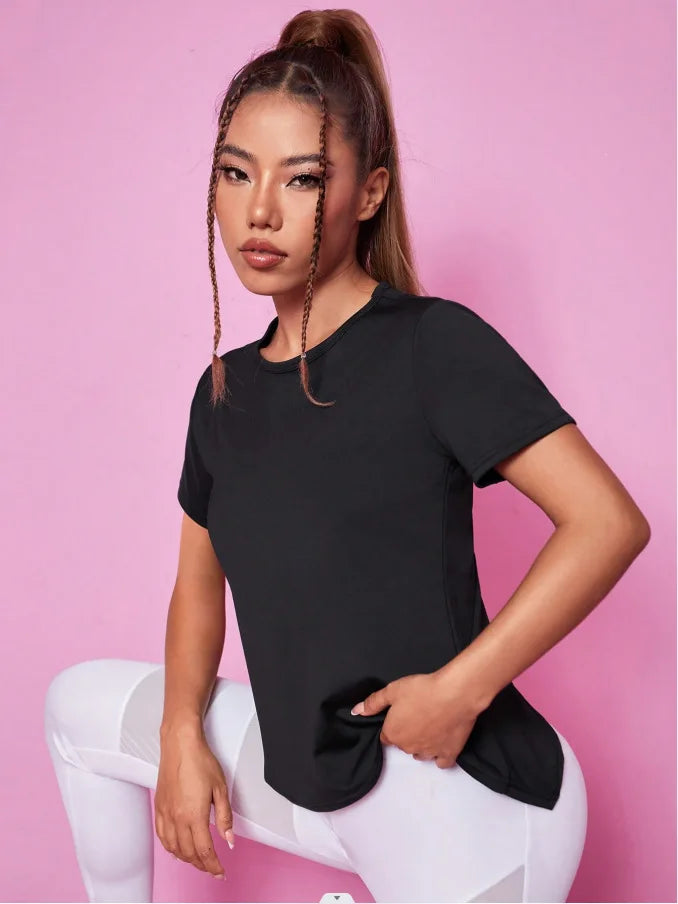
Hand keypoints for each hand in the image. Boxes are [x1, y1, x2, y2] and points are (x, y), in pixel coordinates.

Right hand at [155, 728, 234, 878]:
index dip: (213, 865)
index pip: (204, 851)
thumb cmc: (200, 761)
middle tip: (213, 869)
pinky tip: (176, 850)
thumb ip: (224, 817)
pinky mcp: (159, 807)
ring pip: (174, 848)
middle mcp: (177, 818)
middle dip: (202, 865)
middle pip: (189, 853)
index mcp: (194, 815)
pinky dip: (170, 848)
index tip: (220, 871)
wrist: (180, 744)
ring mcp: (165, 814)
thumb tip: (229, 839)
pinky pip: (162, 836)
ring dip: (187, 859)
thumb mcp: (221, 788)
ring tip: (199, 862)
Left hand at [350, 670, 480, 767]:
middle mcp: (409, 747)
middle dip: (407, 733)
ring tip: (430, 726)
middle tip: (417, 715)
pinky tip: (441, 743)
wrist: (454, 694)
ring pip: (420, 754)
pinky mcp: (449, 753)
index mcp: (393, 733)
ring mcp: (429, 753)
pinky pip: (441, 763)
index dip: (392, 725)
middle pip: (403, 745)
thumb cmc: (422, 690)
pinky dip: (440, 756)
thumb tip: (357, 711)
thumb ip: (373, 702)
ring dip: (421, 744)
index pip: (386, 737)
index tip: (400, 715)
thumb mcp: (392, 690)